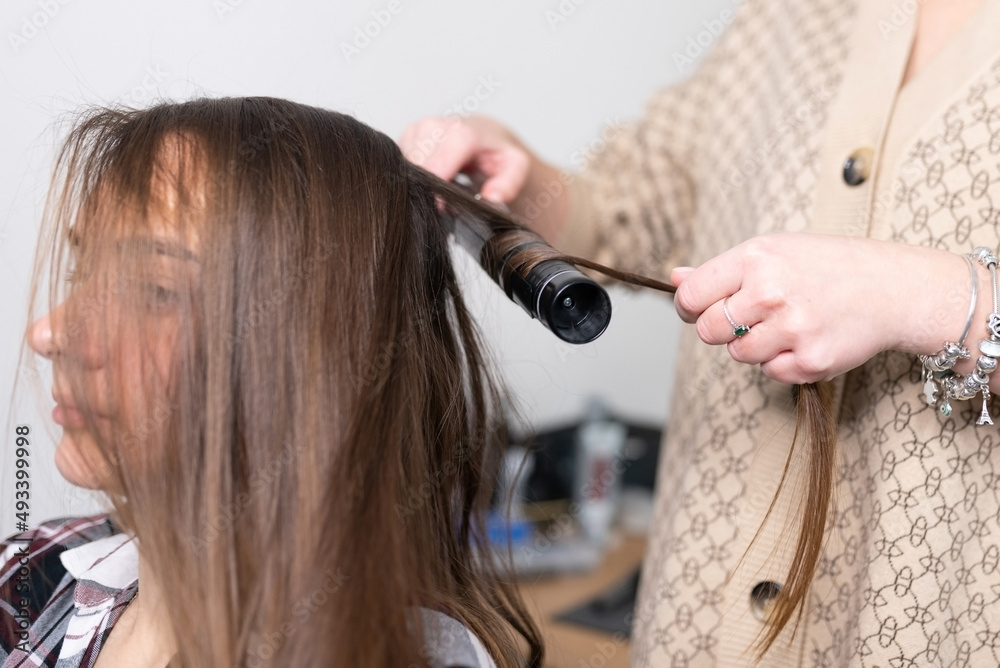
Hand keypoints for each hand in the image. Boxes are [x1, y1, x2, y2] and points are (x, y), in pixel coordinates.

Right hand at [398, 116, 569, 242]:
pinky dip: (414, 178)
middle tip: (444, 204)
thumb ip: (508, 183)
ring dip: (420, 185)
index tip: (441, 207)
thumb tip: (493, 197)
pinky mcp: (405, 137)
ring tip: (441, 190)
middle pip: (416, 169)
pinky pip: (401, 165)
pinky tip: (431, 182)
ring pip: (405, 169)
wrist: (485, 136)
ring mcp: (416, 130)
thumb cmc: (498, 153)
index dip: (435, 189)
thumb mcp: (515, 168)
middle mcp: (433, 126)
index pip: (435, 165)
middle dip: (428, 190)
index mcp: (460, 132)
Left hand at [670, 233, 973, 384]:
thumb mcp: (774, 251)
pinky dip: (782, 362)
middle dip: (722, 329)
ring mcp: (792, 328)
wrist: (892, 288)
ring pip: (738, 353)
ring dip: (755, 345)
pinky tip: (806, 339)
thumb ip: (721, 270)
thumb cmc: (828, 267)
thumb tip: (674, 278)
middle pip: (709, 331)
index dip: (690, 307)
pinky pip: (770, 372)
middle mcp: (770, 291)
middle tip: (751, 317)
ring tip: (786, 324)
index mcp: (755, 258)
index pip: (690, 296)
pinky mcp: (811, 360)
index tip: (702, 309)